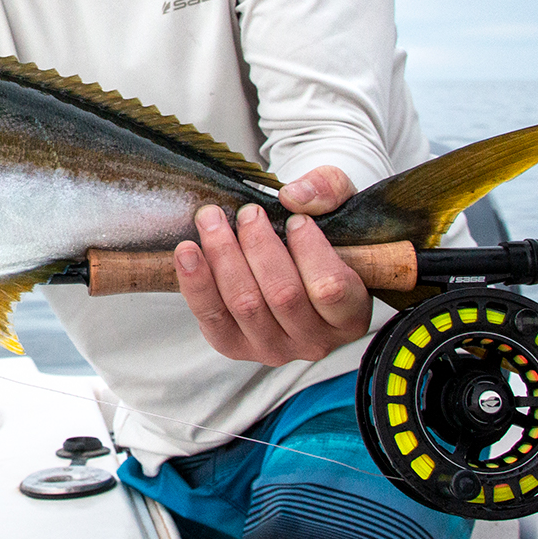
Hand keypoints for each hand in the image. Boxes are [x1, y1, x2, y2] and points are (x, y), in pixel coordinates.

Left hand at [175, 165, 371, 364]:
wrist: (291, 261)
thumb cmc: (323, 237)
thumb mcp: (341, 205)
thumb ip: (329, 190)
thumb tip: (295, 196)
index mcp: (350, 316)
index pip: (329, 289)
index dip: (308, 250)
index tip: (296, 220)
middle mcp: (314, 341)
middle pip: (282, 295)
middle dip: (258, 245)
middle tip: (248, 213)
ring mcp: (273, 348)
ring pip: (245, 304)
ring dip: (224, 255)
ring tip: (213, 220)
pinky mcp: (235, 346)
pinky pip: (211, 318)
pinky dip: (196, 282)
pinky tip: (187, 251)